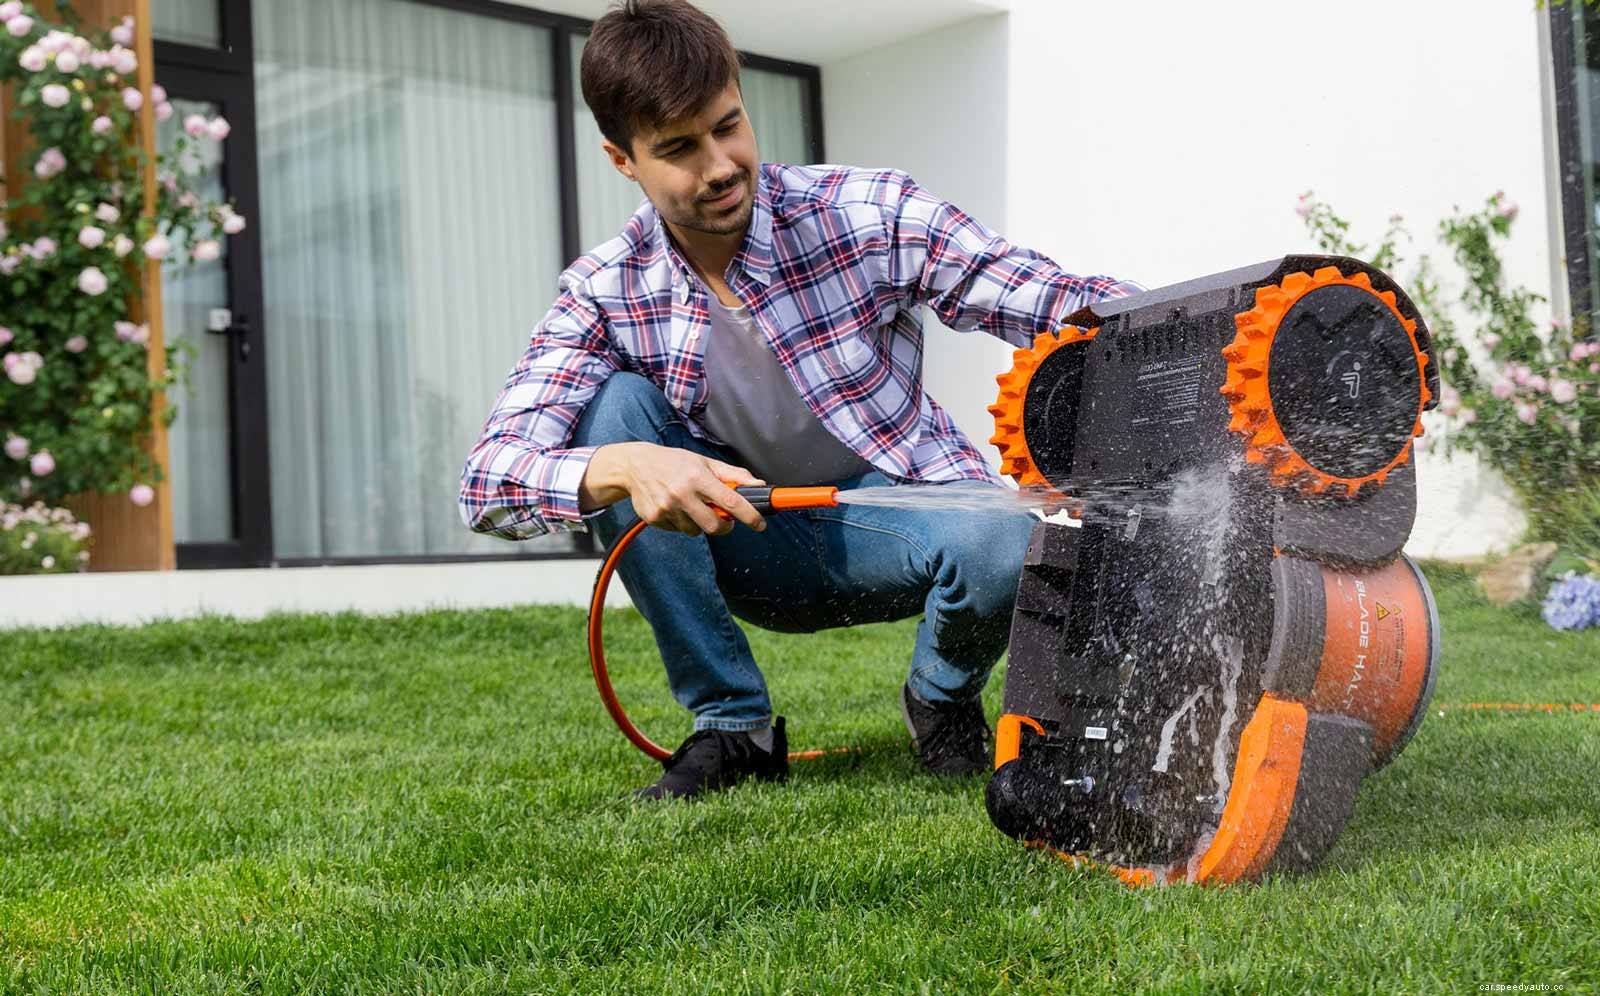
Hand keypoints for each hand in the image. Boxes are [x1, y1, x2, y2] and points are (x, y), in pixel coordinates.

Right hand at [580, 441, 766, 535]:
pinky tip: (674, 507)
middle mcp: (681, 493)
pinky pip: (678, 530)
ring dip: (699, 523)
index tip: (759, 524)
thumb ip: (733, 475)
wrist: (635, 466)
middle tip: (725, 519)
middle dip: (724, 526)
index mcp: (697, 477)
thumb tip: (758, 485)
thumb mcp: (704, 462)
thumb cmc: (674, 462)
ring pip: (695, 530)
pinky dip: (681, 523)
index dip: (749, 516)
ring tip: (691, 505)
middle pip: (714, 525)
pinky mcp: (654, 518)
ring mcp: (666, 508)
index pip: (730, 501)